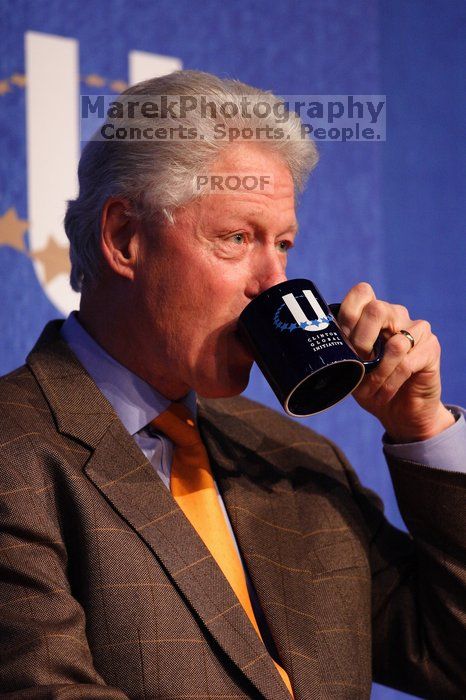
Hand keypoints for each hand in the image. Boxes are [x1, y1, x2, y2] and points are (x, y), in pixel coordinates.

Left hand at [337, 283, 454, 442]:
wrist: (399, 412)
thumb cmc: (371, 386)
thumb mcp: (350, 367)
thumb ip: (342, 348)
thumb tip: (324, 339)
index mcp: (374, 313)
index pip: (362, 292)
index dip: (349, 316)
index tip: (344, 343)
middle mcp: (396, 315)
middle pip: (376, 309)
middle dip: (361, 342)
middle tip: (358, 365)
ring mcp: (417, 329)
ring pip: (394, 343)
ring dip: (378, 372)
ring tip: (370, 390)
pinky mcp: (431, 348)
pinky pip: (406, 363)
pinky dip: (390, 382)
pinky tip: (384, 394)